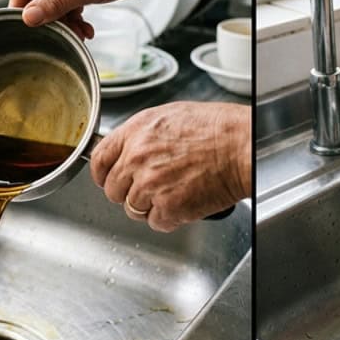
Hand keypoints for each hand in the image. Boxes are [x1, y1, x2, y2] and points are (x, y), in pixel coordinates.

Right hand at [9, 0, 155, 39]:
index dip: (23, 9)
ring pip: (54, 3)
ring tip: (81, 34)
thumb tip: (29, 16)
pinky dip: (75, 17)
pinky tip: (86, 28)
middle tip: (64, 35)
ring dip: (66, 21)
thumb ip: (57, 2)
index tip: (28, 30)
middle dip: (51, 19)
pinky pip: (68, 2)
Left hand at [90, 102, 250, 232]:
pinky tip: (184, 202)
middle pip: (113, 189)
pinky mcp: (168, 208)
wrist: (241, 147)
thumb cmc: (217, 129)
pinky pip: (156, 223)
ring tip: (174, 192)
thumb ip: (143, 135)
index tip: (106, 180)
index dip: (102, 174)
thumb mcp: (170, 116)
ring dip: (150, 206)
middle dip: (128, 192)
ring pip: (132, 209)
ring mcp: (150, 185)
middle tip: (151, 187)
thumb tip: (130, 149)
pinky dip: (169, 218)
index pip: (98, 160)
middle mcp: (136, 159)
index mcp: (135, 132)